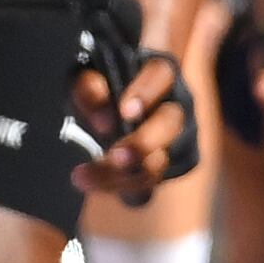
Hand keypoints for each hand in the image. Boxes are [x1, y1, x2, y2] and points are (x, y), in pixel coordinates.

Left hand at [71, 52, 194, 204]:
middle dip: (143, 143)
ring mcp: (179, 139)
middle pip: (170, 123)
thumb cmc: (100, 86)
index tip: (125, 112)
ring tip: (85, 177)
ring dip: (125, 175)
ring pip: (160, 163)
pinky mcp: (168, 170)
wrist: (110, 109)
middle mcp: (176, 105)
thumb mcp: (85, 79)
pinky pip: (151, 185)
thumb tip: (105, 124)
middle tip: (114, 156)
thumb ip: (90, 90)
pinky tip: (98, 186)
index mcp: (159, 73)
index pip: (161, 76)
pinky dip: (125, 189)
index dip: (145, 93)